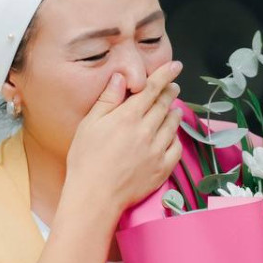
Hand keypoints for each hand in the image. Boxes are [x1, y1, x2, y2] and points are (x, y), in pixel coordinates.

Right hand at [66, 61, 184, 214]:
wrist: (95, 196)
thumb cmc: (86, 160)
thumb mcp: (89, 124)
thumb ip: (108, 100)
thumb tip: (120, 77)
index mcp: (129, 117)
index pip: (152, 89)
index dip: (165, 74)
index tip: (175, 66)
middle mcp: (147, 131)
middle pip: (165, 104)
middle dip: (170, 92)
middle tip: (173, 86)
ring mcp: (157, 151)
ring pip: (172, 125)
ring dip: (174, 112)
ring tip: (173, 108)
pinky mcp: (162, 169)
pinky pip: (176, 148)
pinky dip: (176, 137)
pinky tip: (172, 135)